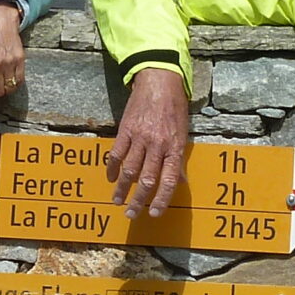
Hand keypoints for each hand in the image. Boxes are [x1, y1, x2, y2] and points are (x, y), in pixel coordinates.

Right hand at [106, 67, 191, 215]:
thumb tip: (179, 181)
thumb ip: (179, 158)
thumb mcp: (183, 132)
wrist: (159, 80)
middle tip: (131, 214)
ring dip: (122, 189)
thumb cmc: (174, 106)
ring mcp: (140, 138)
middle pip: (146, 180)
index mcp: (174, 147)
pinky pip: (116, 153)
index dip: (161, 200)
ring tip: (117, 202)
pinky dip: (112, 168)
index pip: (168, 181)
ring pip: (129, 170)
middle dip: (138, 201)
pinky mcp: (126, 130)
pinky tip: (111, 178)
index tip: (154, 213)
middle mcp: (157, 145)